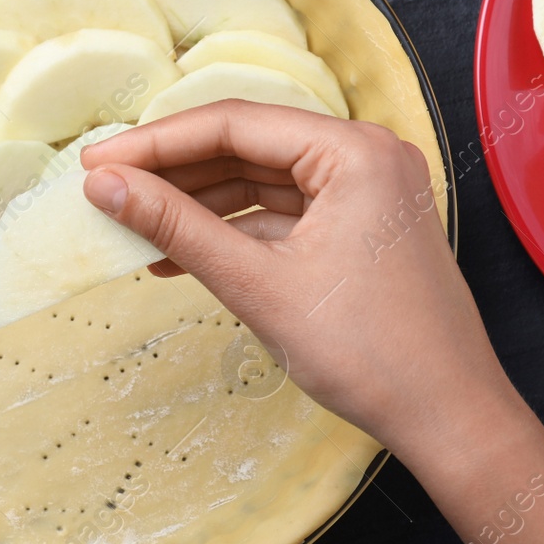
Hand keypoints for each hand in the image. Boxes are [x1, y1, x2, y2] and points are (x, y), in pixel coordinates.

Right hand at [81, 101, 543, 543]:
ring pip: (260, 180)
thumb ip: (177, 227)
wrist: (449, 420)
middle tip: (103, 189)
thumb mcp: (257, 285)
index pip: (234, 124)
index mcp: (353, 151)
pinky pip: (282, 213)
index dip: (155, 142)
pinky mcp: (360, 227)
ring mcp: (366, 191)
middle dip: (173, 171)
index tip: (94, 162)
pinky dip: (233, 231)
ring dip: (197, 203)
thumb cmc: (367, 353)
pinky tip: (179, 256)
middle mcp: (365, 154)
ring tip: (131, 226)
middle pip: (247, 145)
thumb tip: (104, 185)